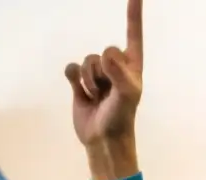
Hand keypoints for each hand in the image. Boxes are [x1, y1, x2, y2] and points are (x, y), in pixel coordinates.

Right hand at [64, 0, 142, 178]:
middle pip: (103, 51)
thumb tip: (107, 54)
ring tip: (97, 97)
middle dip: (102, 73)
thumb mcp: (128, 95)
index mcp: (132, 66)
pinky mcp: (80, 83)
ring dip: (89, 80)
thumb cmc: (121, 118)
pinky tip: (80, 91)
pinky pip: (71, 67)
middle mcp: (115, 67)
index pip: (133, 34)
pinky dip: (73, 77)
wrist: (103, 140)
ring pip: (86, 60)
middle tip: (108, 94)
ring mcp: (97, 75)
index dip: (133, 14)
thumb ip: (120, 73)